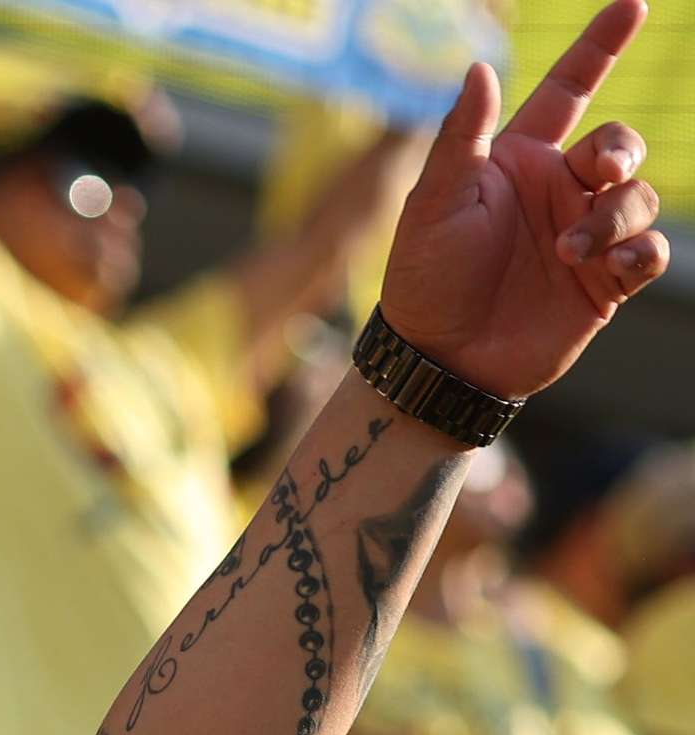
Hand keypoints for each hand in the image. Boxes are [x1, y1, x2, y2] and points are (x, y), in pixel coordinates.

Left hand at [376, 0, 666, 398]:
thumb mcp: (435, 202)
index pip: (569, 90)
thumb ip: (462, 136)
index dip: (600, 47)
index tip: (634, 4)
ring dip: (613, 217)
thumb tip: (480, 66)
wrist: (439, 359)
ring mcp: (585, 233)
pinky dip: (640, 251)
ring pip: (639, 197)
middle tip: (599, 172)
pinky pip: (650, 250)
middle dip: (621, 150)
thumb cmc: (425, 277)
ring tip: (567, 250)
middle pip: (620, 143)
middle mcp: (558, 189)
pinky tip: (611, 267)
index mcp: (517, 159)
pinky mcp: (606, 281)